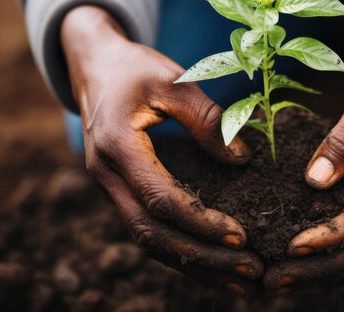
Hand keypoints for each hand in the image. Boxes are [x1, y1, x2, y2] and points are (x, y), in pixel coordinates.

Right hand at [61, 6, 262, 294]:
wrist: (93, 65)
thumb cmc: (135, 68)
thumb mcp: (173, 81)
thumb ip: (208, 119)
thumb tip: (242, 158)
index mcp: (117, 144)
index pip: (160, 198)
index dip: (200, 221)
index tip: (241, 236)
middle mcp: (106, 174)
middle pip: (151, 233)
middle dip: (201, 257)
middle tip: (250, 271)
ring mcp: (108, 185)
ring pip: (146, 239)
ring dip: (192, 263)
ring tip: (239, 279)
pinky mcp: (119, 188)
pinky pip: (146, 227)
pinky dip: (178, 249)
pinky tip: (210, 260)